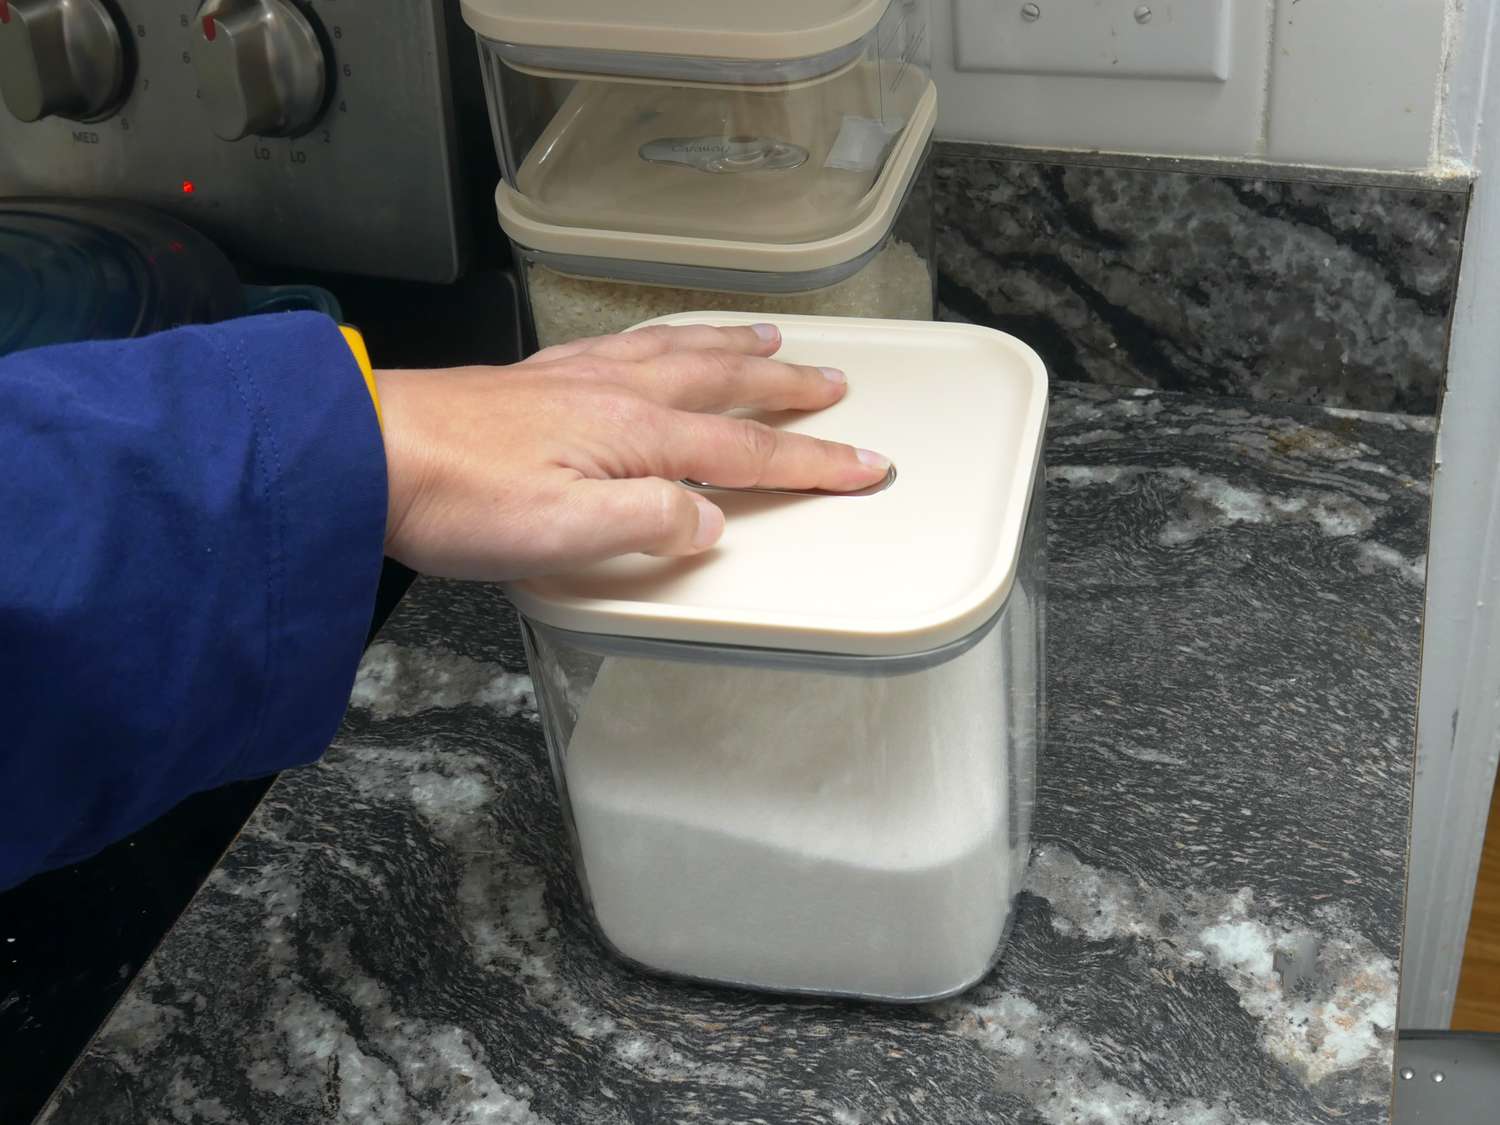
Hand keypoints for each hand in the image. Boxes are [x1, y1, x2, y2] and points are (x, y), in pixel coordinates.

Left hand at [373, 323, 889, 580]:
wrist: (367, 449)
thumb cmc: (456, 495)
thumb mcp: (564, 533)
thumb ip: (651, 521)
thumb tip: (710, 519)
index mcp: (637, 435)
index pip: (748, 452)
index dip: (813, 462)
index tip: (862, 465)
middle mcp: (617, 393)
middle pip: (725, 385)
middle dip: (788, 391)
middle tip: (833, 387)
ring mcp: (578, 377)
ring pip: (679, 351)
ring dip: (734, 347)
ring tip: (769, 340)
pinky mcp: (541, 377)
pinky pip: (629, 341)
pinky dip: (668, 336)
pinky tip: (658, 340)